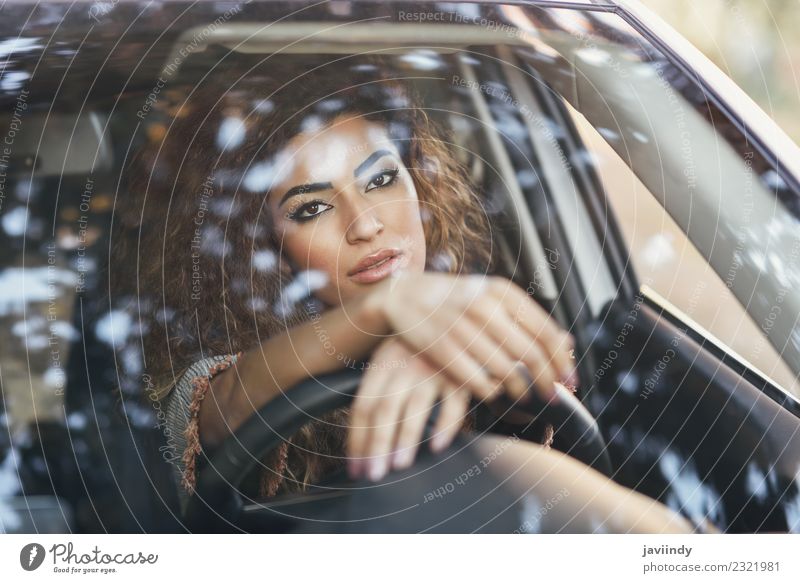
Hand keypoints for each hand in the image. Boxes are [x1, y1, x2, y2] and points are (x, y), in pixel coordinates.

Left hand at [347, 338, 469, 480]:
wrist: (456, 314)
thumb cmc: (419, 344)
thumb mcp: (393, 355)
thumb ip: (378, 387)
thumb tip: (362, 436)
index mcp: (382, 362)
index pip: (363, 405)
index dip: (357, 439)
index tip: (355, 468)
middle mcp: (405, 365)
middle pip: (385, 410)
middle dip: (377, 446)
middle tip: (373, 476)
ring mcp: (434, 369)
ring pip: (415, 408)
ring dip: (405, 440)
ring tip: (398, 467)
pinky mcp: (461, 375)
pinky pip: (453, 404)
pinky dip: (445, 427)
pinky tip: (437, 447)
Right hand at [365, 273, 576, 404]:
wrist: (405, 295)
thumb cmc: (456, 300)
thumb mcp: (492, 295)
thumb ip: (527, 316)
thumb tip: (569, 343)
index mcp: (501, 292)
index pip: (545, 331)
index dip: (562, 360)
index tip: (569, 380)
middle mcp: (483, 306)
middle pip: (530, 353)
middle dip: (547, 381)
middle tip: (553, 397)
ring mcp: (461, 327)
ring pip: (506, 370)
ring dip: (520, 390)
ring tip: (524, 397)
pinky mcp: (441, 348)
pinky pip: (478, 380)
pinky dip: (492, 392)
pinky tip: (496, 394)